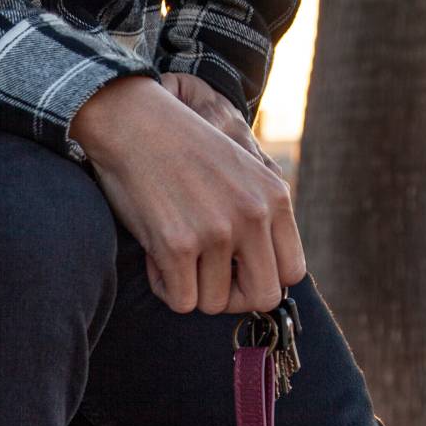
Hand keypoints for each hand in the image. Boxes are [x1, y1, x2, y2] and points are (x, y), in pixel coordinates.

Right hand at [71, 76, 305, 314]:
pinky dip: (165, 287)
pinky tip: (156, 257)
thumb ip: (260, 212)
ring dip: (191, 289)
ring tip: (173, 256)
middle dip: (232, 299)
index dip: (262, 279)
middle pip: (262, 297)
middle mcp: (253, 215)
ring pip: (215, 304)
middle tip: (206, 280)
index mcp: (274, 196)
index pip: (292, 271)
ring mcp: (216, 231)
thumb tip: (262, 270)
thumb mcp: (240, 170)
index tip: (236, 271)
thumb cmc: (179, 147)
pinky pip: (181, 301)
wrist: (133, 121)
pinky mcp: (178, 244)